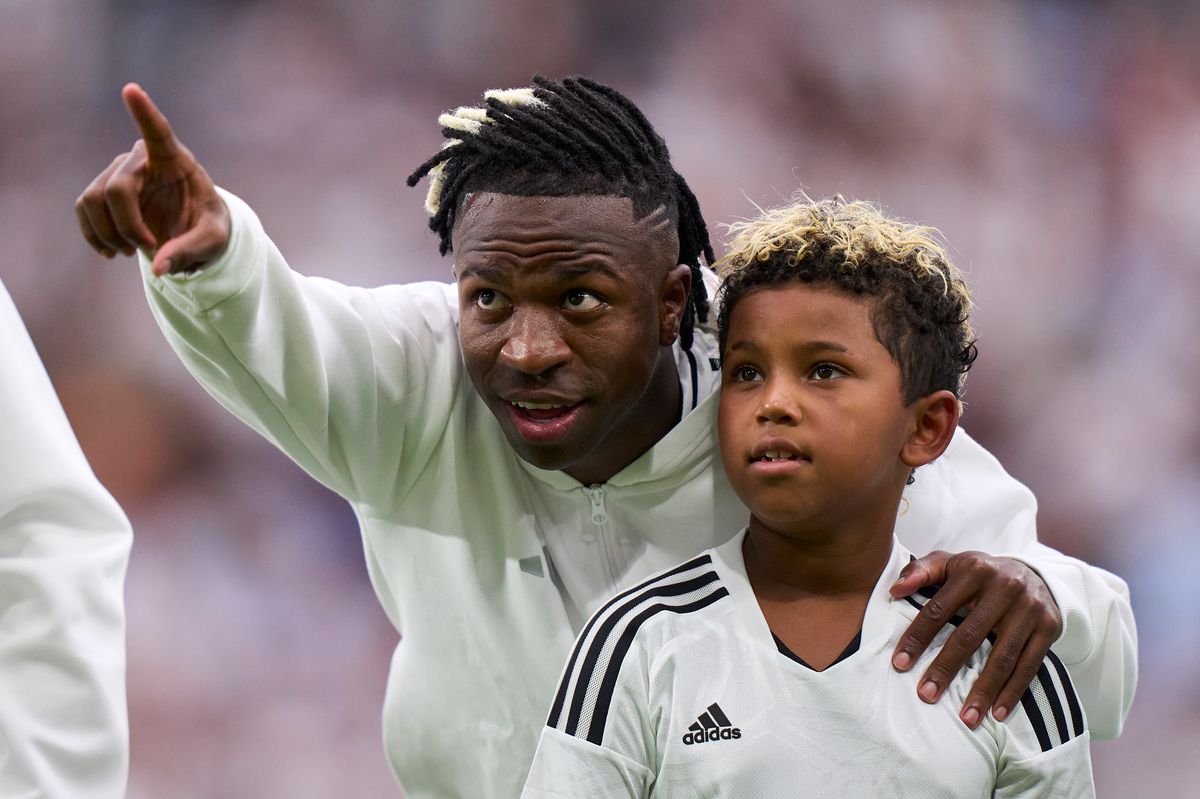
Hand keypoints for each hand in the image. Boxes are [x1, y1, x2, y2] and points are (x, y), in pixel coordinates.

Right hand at [75, 83, 229, 275]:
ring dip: (108, 233)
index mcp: (176, 160)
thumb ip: (190, 252)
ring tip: (130, 252)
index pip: (158, 131)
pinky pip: (83, 209)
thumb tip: (159, 268)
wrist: (193, 230)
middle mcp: (141, 159)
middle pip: (116, 188)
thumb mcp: (213, 241)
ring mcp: (118, 172)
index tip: (131, 89)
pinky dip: (93, 235)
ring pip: (93, 200)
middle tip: (149, 248)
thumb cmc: (208, 225)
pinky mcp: (102, 191)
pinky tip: (110, 251)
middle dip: (127, 226)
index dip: (144, 112)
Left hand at [889, 550, 1061, 729]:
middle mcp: (1004, 588)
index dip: (918, 637)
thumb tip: (895, 590)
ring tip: (966, 718)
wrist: (1035, 573)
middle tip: (926, 695)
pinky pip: (1029, 665)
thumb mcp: (951, 564)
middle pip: (969, 635)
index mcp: (974, 571)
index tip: (899, 663)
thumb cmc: (981, 575)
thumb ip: (921, 571)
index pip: (938, 609)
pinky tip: (997, 713)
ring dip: (983, 691)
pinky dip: (1013, 692)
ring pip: (1002, 657)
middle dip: (946, 668)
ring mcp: (1029, 609)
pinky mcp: (1049, 627)